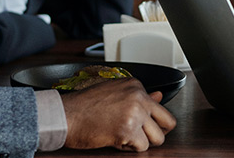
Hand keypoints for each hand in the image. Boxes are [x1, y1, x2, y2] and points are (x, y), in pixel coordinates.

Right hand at [61, 78, 176, 150]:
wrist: (65, 115)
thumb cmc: (83, 106)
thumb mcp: (113, 93)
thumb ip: (138, 96)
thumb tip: (159, 96)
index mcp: (135, 85)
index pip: (160, 107)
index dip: (151, 120)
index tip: (140, 124)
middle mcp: (138, 97)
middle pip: (168, 122)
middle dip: (156, 133)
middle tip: (141, 136)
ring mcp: (134, 113)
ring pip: (157, 138)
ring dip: (141, 142)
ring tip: (124, 137)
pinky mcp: (127, 130)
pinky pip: (142, 147)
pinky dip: (129, 148)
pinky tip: (115, 140)